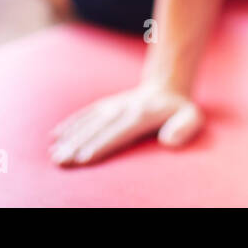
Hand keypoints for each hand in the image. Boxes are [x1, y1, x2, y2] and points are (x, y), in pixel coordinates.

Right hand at [49, 83, 203, 166]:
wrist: (166, 87)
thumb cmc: (181, 111)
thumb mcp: (193, 117)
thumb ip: (184, 128)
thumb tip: (169, 141)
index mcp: (142, 115)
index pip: (118, 132)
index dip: (101, 145)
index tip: (84, 157)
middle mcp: (123, 109)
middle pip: (98, 129)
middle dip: (77, 145)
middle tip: (61, 160)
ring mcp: (112, 106)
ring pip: (88, 122)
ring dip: (69, 137)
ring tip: (54, 153)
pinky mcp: (106, 105)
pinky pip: (85, 114)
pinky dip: (70, 124)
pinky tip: (56, 135)